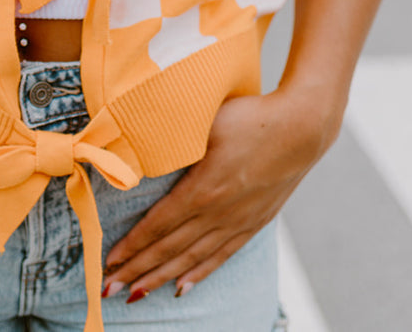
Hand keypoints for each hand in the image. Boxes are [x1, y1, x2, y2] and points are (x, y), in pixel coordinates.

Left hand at [100, 84, 341, 301]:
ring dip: (161, 278)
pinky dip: (199, 274)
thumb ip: (174, 143)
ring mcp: (238, 222)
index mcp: (203, 189)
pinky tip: (182, 287)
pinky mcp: (254, 224)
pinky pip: (221, 256)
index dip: (132, 247)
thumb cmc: (251, 116)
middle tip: (109, 289)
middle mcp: (219, 213)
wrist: (303, 127)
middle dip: (137, 271)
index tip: (108, 262)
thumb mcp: (205, 123)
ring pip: (192, 259)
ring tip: (137, 295)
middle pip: (170, 250)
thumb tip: (138, 149)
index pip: (158, 226)